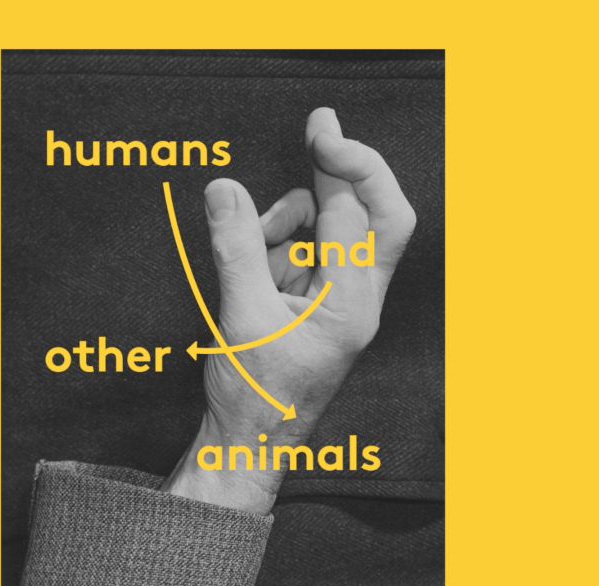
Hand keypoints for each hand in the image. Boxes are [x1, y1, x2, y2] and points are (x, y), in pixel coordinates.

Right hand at [163, 108, 415, 513]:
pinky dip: (275, 244)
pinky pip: (301, 248)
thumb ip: (235, 249)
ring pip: (327, 227)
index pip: (366, 220)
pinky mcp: (316, 297)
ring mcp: (339, 296)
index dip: (347, 167)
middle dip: (343, 175)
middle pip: (375, 215)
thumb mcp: (241, 316)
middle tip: (318, 130)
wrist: (249, 442)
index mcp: (354, 306)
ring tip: (252, 253)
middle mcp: (358, 298)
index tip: (321, 133)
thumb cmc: (257, 396)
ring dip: (287, 222)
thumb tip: (224, 190)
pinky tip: (252, 271)